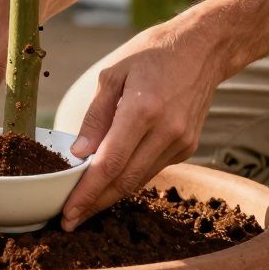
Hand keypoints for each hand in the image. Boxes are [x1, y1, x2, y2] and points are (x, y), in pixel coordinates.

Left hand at [61, 18, 227, 230]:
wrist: (202, 48)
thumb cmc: (151, 54)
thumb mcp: (112, 74)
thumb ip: (94, 117)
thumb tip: (78, 155)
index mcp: (142, 111)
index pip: (109, 165)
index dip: (86, 193)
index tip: (67, 213)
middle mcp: (166, 132)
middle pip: (124, 182)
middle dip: (94, 204)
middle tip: (68, 221)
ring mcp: (181, 142)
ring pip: (139, 180)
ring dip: (110, 196)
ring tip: (83, 206)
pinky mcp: (188, 147)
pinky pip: (152, 169)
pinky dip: (129, 178)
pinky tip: (109, 182)